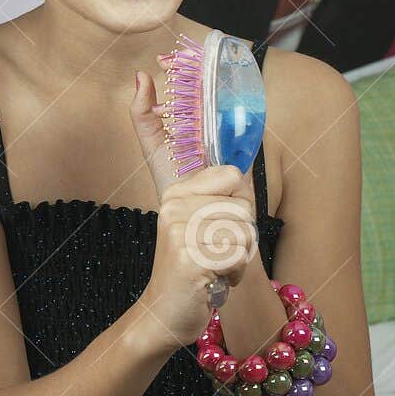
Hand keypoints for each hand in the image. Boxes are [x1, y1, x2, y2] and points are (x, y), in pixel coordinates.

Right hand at [128, 70, 257, 351]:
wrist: (165, 313)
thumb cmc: (191, 261)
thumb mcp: (198, 210)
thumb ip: (212, 167)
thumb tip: (149, 82)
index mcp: (177, 188)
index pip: (234, 176)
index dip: (237, 206)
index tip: (213, 225)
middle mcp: (174, 204)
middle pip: (245, 205)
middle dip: (241, 236)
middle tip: (215, 251)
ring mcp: (179, 230)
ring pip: (244, 231)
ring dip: (238, 257)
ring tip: (213, 265)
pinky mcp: (188, 258)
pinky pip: (237, 256)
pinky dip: (232, 275)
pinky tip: (210, 282)